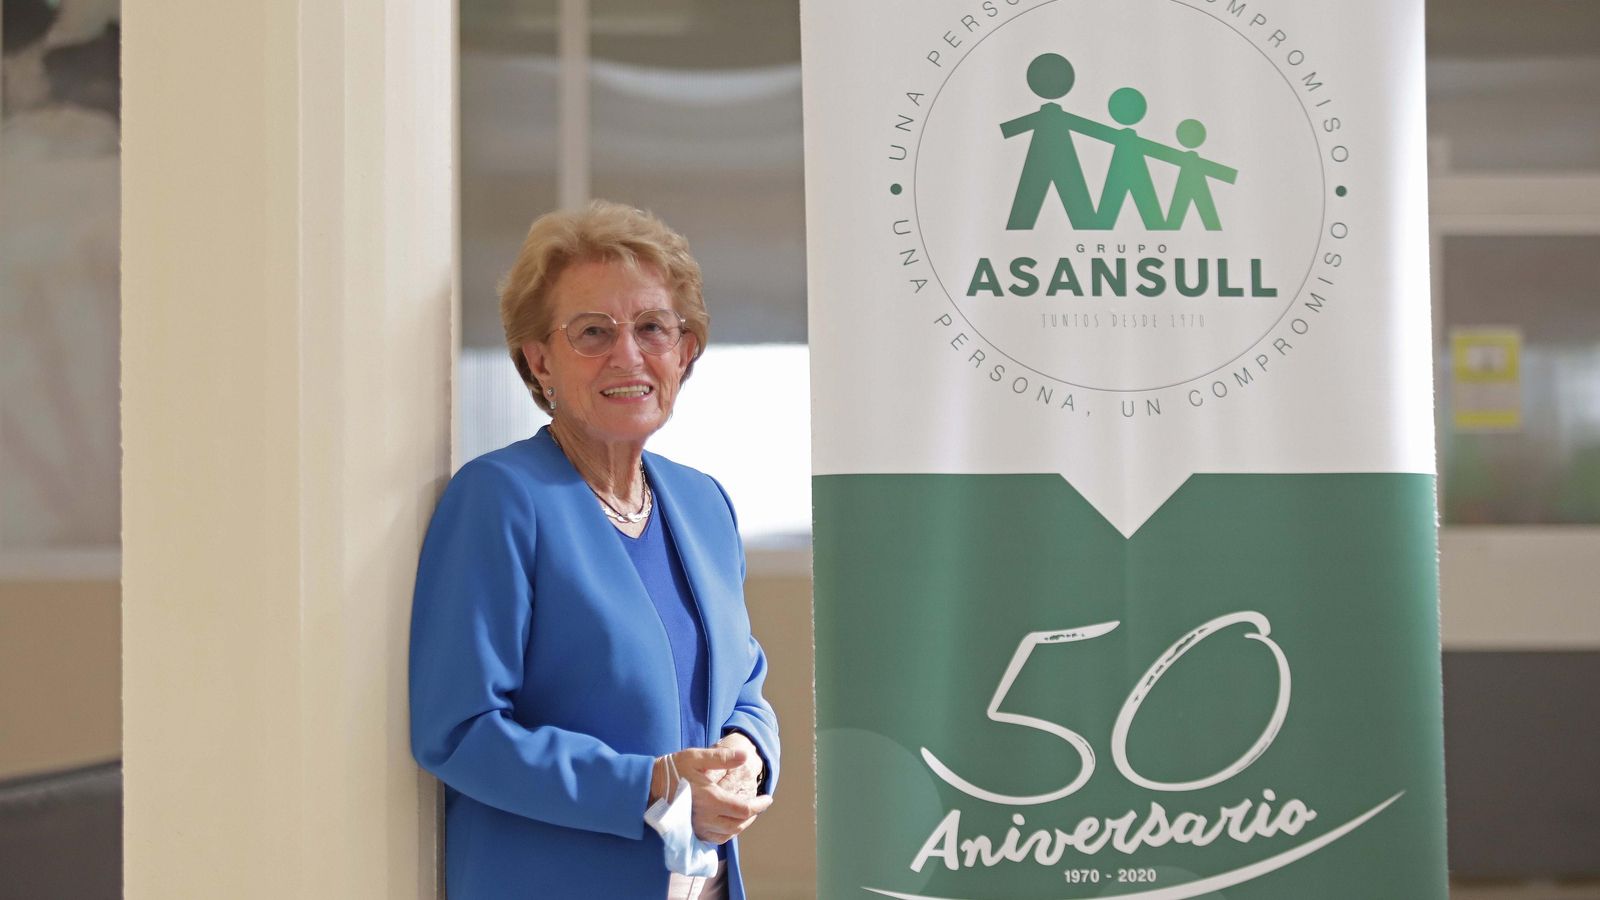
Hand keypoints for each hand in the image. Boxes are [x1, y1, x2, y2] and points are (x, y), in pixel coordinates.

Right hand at [651, 745, 771, 844]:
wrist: (649, 785)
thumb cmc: (674, 769)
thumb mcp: (696, 757)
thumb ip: (722, 758)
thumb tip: (745, 756)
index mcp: (710, 799)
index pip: (744, 809)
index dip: (760, 805)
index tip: (768, 797)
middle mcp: (706, 818)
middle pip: (739, 824)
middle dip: (753, 814)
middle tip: (760, 803)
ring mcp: (698, 827)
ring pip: (729, 833)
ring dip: (743, 824)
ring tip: (748, 812)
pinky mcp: (693, 831)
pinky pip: (717, 839)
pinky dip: (729, 832)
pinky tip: (731, 821)